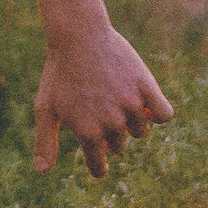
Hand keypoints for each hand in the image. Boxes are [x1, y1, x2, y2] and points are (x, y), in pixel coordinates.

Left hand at [32, 25, 173, 178]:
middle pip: (119, 146)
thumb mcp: (45, 107)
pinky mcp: (147, 88)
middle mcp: (111, 123)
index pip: (98, 166)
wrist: (78, 35)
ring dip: (132, 122)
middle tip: (99, 111)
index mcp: (87, 132)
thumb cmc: (59, 73)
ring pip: (140, 131)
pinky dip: (159, 113)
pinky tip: (147, 104)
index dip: (98, 167)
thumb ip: (45, 141)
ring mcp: (131, 105)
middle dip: (110, 136)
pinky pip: (165, 114)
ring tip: (117, 100)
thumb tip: (42, 171)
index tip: (100, 166)